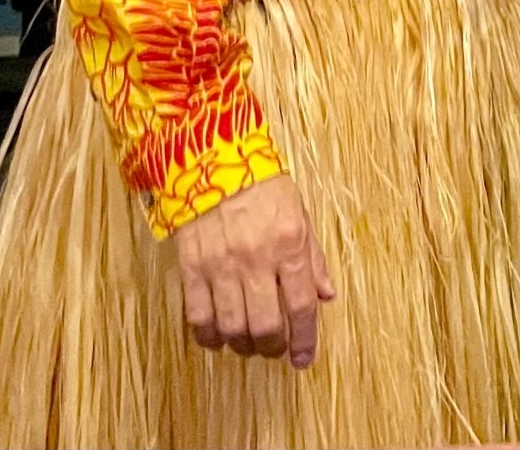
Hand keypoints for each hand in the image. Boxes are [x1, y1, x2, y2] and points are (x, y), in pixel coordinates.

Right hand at [171, 173, 335, 364]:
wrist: (214, 161)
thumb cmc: (263, 187)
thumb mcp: (301, 215)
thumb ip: (314, 258)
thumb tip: (327, 295)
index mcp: (289, 245)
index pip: (302, 305)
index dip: (305, 338)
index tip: (304, 358)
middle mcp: (257, 260)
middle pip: (266, 325)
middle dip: (273, 347)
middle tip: (274, 349)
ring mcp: (222, 266)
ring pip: (232, 327)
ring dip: (242, 345)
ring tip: (247, 343)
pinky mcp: (192, 267)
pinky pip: (198, 316)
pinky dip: (208, 335)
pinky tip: (217, 336)